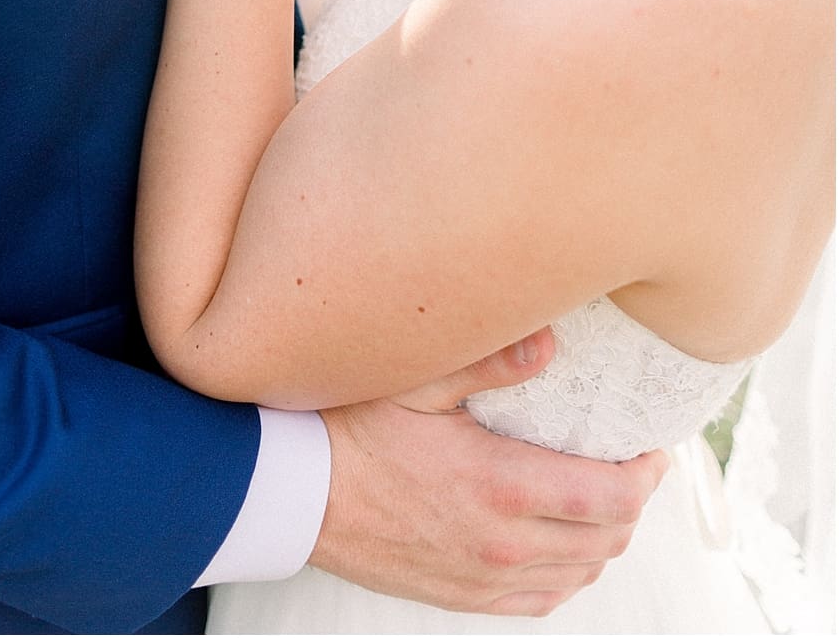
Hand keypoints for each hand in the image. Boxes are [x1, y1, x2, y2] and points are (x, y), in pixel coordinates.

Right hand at [313, 340, 666, 617]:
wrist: (292, 492)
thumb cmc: (348, 425)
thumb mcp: (416, 379)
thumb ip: (487, 361)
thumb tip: (551, 344)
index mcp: (500, 487)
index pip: (610, 499)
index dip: (646, 476)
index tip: (652, 448)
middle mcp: (501, 544)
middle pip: (605, 540)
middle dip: (632, 503)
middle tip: (633, 464)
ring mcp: (481, 579)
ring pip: (578, 574)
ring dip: (603, 539)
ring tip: (602, 498)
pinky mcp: (460, 596)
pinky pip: (539, 601)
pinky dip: (566, 575)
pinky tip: (562, 547)